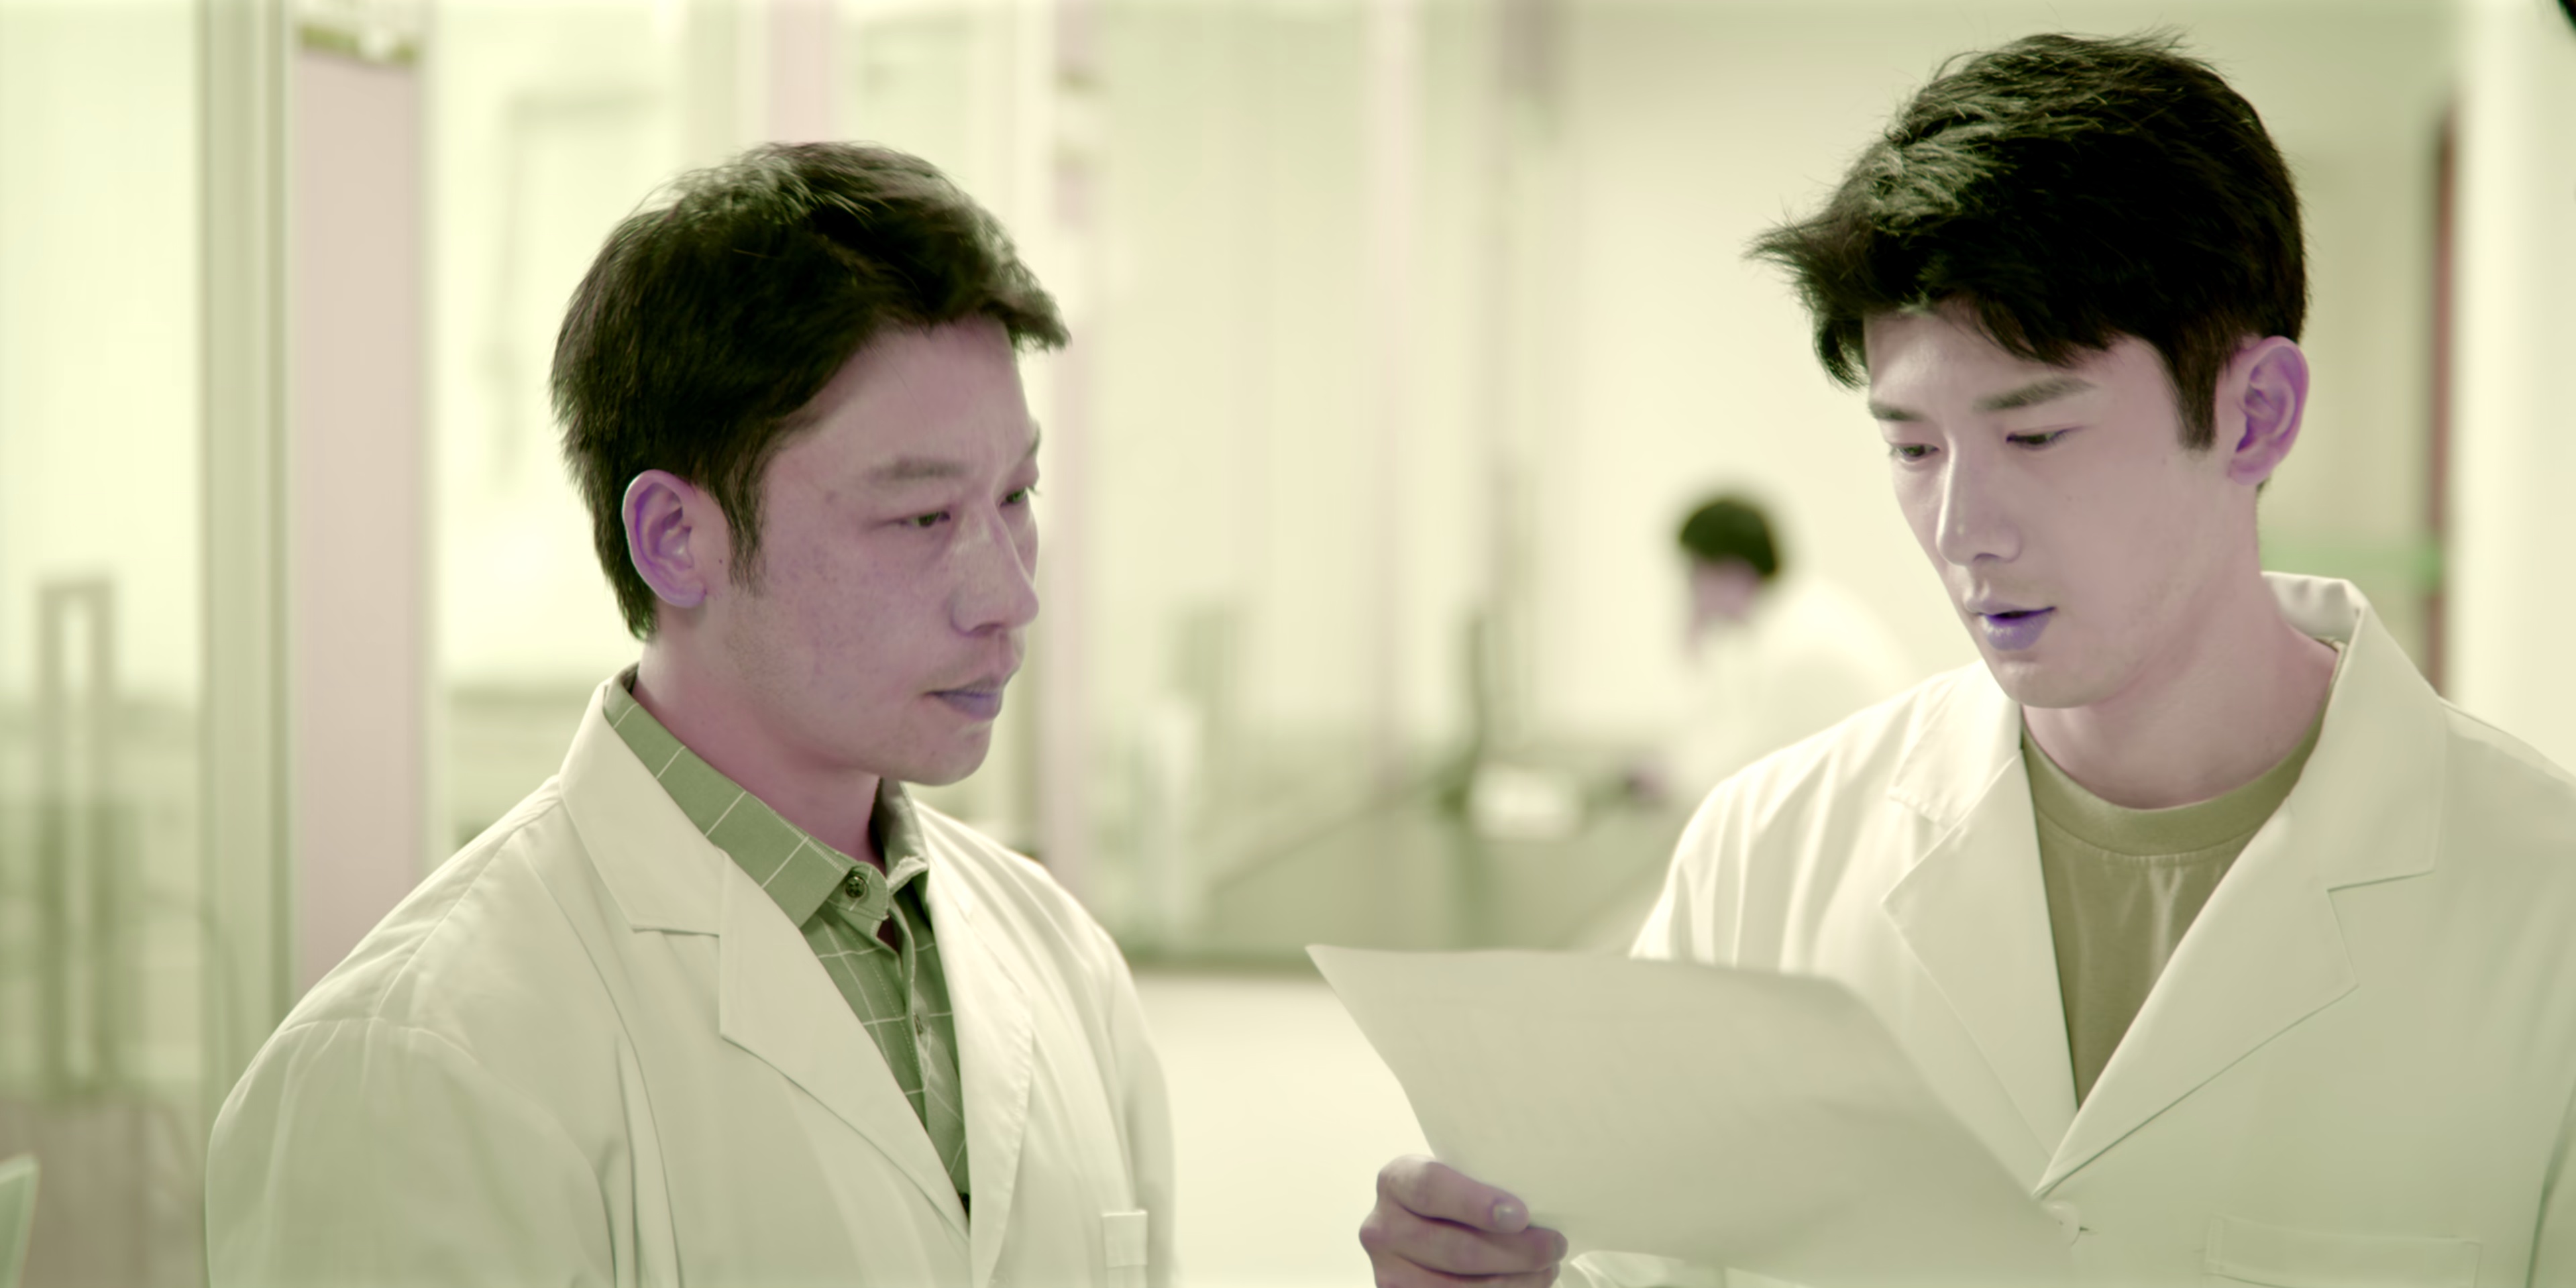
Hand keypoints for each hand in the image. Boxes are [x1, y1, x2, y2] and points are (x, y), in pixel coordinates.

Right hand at [1360, 1154, 1566, 1286]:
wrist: (1418, 1231)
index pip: (1431, 1188)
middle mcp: (1381, 1228)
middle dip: (1515, 1253)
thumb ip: (1483, 1183)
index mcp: (1396, 1181)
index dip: (1477, 1204)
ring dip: (1515, 1283)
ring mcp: (1388, 1273)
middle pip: (1455, 1248)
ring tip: (1547, 1270)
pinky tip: (1526, 1286)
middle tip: (1554, 1247)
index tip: (1521, 1215)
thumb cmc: (1453, 1200)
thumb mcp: (1458, 1177)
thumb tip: (1541, 1205)